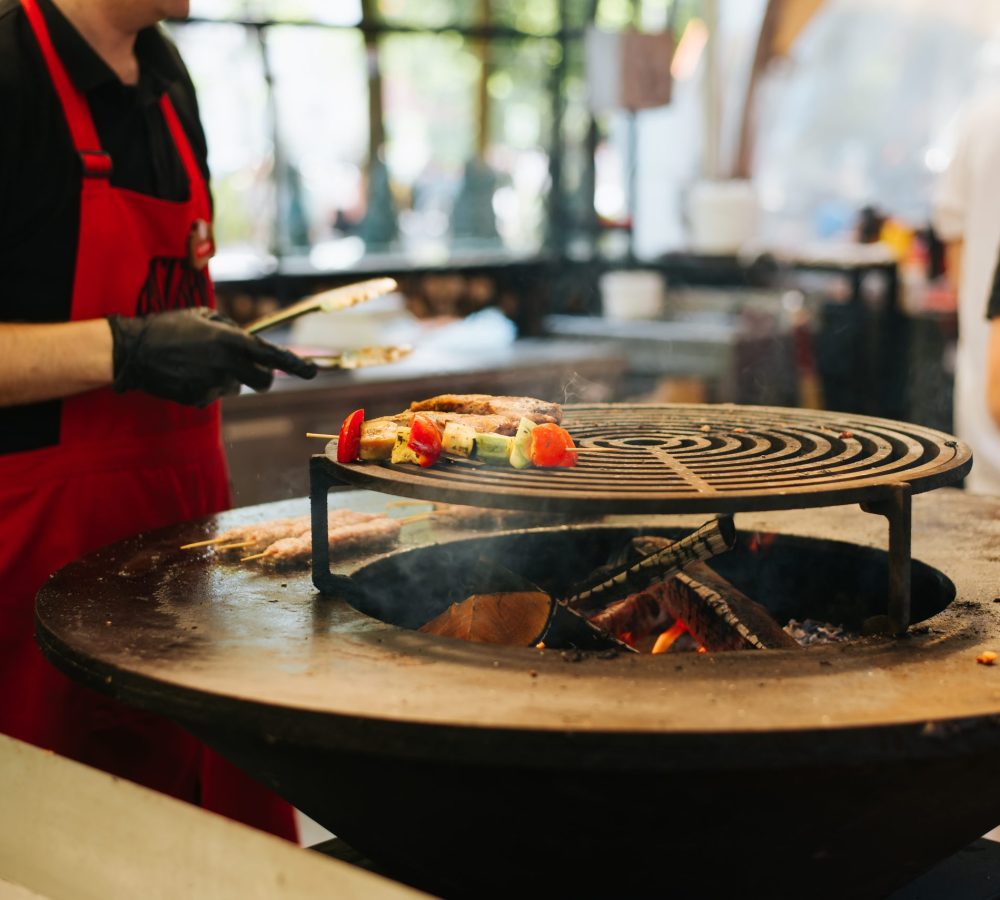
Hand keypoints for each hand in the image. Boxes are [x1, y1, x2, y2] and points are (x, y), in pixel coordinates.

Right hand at [107, 308, 317, 406]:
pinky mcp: (199, 399)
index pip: (272, 356)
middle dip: (261, 376)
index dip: (294, 364)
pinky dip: (205, 386)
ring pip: (234, 386)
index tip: (312, 372)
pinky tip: (186, 374)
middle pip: (262, 381)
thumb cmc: (169, 327)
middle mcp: (227, 364)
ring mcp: (213, 384)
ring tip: (198, 363)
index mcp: (231, 341)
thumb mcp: (203, 316)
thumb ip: (231, 329)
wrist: (134, 349)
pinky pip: (213, 394)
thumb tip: (248, 340)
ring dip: (225, 377)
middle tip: (250, 369)